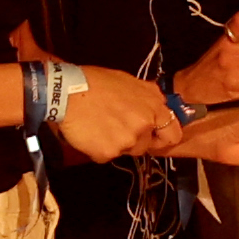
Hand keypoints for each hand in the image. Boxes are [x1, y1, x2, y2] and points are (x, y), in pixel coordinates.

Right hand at [46, 65, 171, 164]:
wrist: (66, 92)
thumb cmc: (97, 82)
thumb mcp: (130, 82)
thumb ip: (148, 96)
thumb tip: (158, 106)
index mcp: (153, 106)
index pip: (172, 134)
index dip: (162, 138)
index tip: (153, 138)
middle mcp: (144, 125)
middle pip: (145, 145)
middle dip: (133, 139)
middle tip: (115, 127)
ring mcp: (127, 141)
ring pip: (126, 151)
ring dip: (115, 144)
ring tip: (100, 127)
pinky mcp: (108, 153)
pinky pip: (106, 156)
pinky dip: (98, 149)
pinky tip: (89, 133)